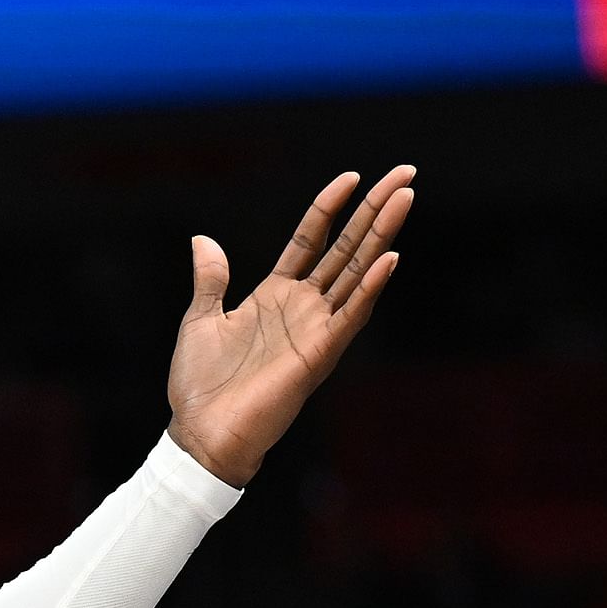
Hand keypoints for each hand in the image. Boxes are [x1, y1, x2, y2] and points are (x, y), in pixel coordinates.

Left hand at [164, 166, 415, 486]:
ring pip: (356, 271)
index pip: (311, 239)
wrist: (202, 435)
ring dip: (382, 234)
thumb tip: (203, 240)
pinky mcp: (319, 354)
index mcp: (274, 295)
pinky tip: (390, 258)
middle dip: (374, 209)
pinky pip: (351, 316)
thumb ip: (211, 280)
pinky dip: (370, 288)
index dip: (329, 207)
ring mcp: (314, 329)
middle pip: (346, 247)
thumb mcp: (201, 320)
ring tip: (405, 197)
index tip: (350, 177)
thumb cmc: (201, 386)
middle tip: (405, 172)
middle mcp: (302, 307)